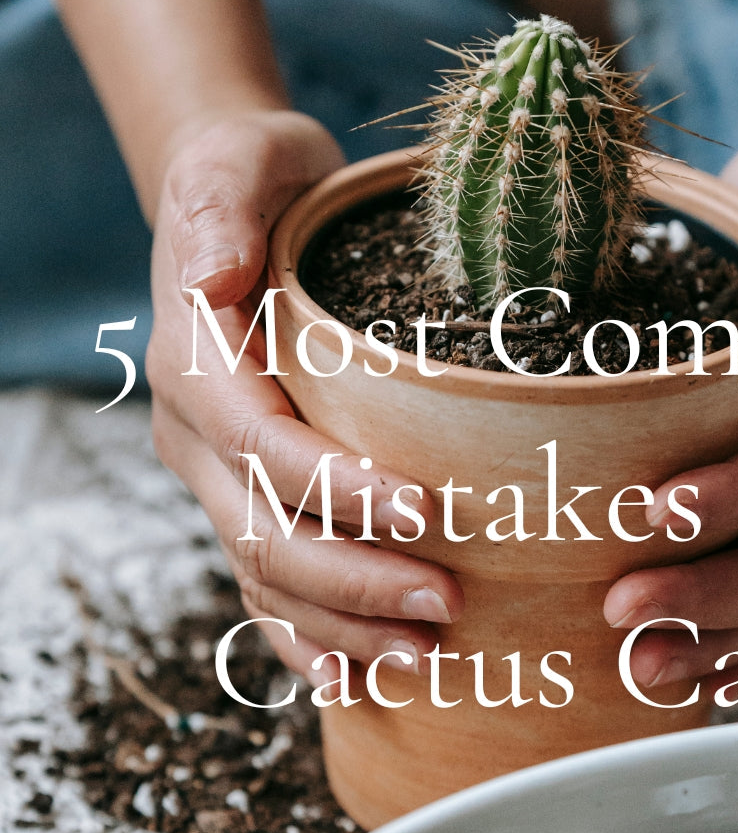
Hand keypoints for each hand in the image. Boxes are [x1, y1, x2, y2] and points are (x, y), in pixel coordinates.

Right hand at [146, 110, 462, 685]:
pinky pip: (266, 578)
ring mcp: (217, 471)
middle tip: (444, 603)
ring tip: (425, 651)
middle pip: (264, 529)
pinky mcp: (248, 489)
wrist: (241, 209)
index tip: (424, 510)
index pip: (263, 445)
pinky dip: (307, 632)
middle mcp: (198, 431)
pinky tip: (356, 672)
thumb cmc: (256, 181)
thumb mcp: (238, 161)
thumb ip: (218, 209)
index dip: (337, 489)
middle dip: (353, 578)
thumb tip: (208, 276)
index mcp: (197, 361)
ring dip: (340, 622)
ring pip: (265, 572)